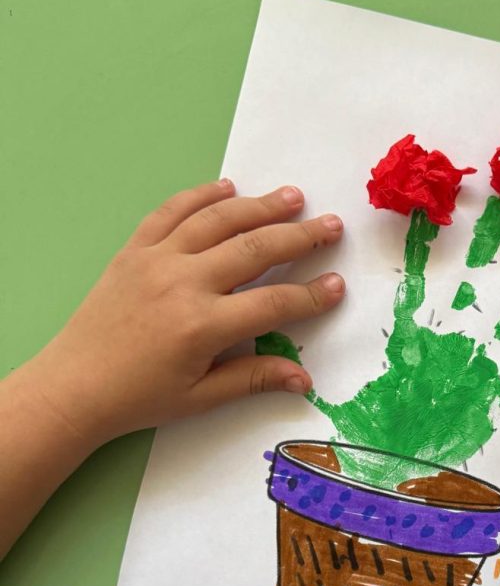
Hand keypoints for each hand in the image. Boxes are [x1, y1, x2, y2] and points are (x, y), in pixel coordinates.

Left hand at [20, 179, 344, 447]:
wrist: (75, 385)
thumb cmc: (138, 396)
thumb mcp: (200, 397)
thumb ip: (253, 379)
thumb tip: (304, 379)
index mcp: (203, 326)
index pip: (273, 303)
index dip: (311, 295)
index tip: (337, 285)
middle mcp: (182, 284)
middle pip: (254, 250)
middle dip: (299, 237)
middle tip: (332, 225)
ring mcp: (156, 261)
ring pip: (217, 221)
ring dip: (259, 206)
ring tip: (292, 197)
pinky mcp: (134, 251)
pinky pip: (171, 213)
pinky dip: (200, 196)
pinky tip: (227, 188)